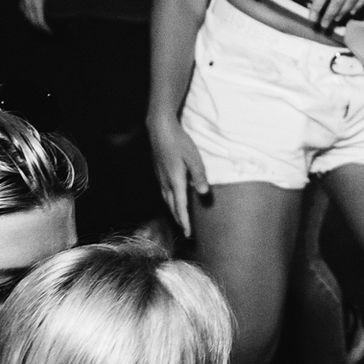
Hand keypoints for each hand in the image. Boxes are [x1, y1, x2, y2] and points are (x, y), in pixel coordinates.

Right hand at [19, 0, 50, 31]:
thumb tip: (60, 5)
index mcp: (36, 2)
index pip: (40, 20)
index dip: (45, 28)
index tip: (50, 31)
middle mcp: (28, 2)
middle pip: (33, 20)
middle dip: (39, 27)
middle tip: (46, 30)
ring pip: (26, 15)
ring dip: (32, 21)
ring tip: (39, 25)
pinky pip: (23, 9)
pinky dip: (27, 14)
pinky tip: (30, 15)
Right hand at [148, 114, 209, 236]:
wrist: (159, 129)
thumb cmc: (179, 142)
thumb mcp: (194, 158)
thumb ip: (199, 176)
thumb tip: (204, 193)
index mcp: (175, 181)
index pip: (180, 207)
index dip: (184, 222)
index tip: (188, 234)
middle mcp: (166, 183)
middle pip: (172, 207)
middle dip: (179, 220)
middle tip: (186, 232)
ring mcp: (160, 178)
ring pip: (166, 201)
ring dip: (174, 212)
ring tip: (180, 219)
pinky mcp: (159, 173)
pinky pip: (164, 193)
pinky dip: (170, 202)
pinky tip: (173, 201)